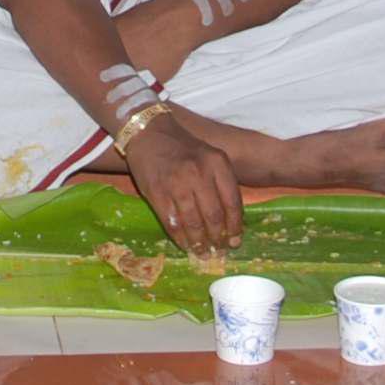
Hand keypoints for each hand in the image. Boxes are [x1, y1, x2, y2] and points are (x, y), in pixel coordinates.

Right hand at [122, 119, 241, 256]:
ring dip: (199, 242)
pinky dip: (180, 238)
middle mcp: (199, 173)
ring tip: (201, 251)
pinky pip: (172, 222)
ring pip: (193, 222)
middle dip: (217, 238)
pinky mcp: (156, 192)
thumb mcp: (210, 157)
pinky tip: (184, 244)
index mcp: (218, 163)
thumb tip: (231, 221)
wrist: (150, 133)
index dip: (235, 226)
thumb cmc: (184, 149)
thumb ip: (222, 183)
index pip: (232, 202)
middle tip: (217, 250)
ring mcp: (176, 183)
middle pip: (214, 216)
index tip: (234, 241)